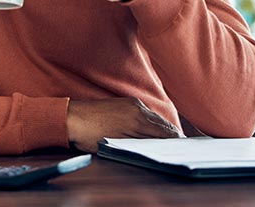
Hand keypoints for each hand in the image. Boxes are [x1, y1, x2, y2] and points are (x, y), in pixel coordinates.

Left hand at [66, 98, 181, 151]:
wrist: (69, 117)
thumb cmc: (89, 135)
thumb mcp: (117, 146)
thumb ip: (140, 145)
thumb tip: (157, 148)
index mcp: (139, 120)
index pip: (167, 133)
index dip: (177, 144)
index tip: (184, 152)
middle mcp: (138, 108)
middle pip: (164, 125)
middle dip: (173, 137)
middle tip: (181, 149)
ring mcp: (132, 103)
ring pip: (155, 118)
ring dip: (163, 129)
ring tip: (169, 142)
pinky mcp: (126, 102)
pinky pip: (146, 113)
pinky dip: (152, 122)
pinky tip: (151, 131)